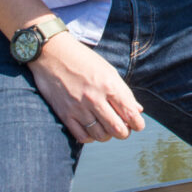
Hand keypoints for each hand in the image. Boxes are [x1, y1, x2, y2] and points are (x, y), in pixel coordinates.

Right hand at [28, 31, 145, 143]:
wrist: (52, 54)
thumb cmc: (83, 60)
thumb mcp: (108, 70)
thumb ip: (123, 92)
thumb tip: (137, 110)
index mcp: (109, 85)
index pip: (130, 112)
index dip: (138, 124)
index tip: (138, 125)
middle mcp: (95, 98)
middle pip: (117, 128)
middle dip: (124, 133)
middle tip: (124, 130)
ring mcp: (79, 108)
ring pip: (100, 135)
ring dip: (108, 136)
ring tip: (108, 129)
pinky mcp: (65, 114)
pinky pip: (82, 136)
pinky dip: (90, 137)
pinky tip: (92, 130)